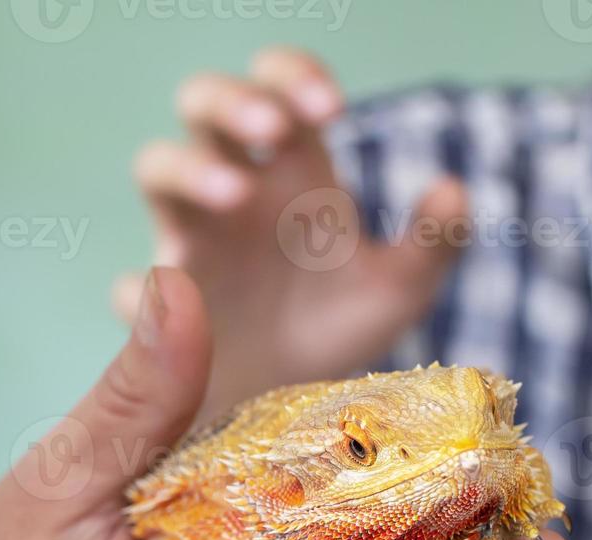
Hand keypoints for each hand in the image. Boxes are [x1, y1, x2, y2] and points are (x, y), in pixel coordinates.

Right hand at [115, 46, 467, 412]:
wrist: (294, 410)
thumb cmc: (342, 328)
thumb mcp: (398, 290)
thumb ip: (433, 243)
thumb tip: (456, 188)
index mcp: (291, 173)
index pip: (279, 90)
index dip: (293, 77)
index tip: (331, 107)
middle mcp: (234, 192)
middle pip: (204, 105)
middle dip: (233, 100)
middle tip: (273, 128)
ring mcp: (191, 240)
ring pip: (158, 166)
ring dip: (189, 167)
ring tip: (233, 195)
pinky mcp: (161, 306)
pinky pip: (135, 285)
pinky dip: (148, 288)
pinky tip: (180, 304)